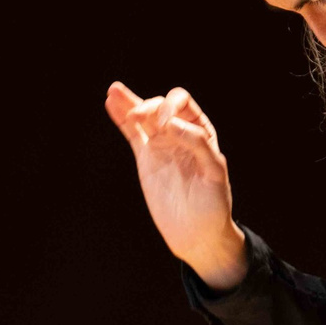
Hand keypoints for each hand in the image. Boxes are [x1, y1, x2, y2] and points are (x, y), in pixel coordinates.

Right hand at [104, 82, 247, 288]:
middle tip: (139, 118)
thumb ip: (198, 144)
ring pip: (143, 117)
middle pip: (160, 106)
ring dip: (130, 102)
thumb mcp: (215, 172)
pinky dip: (121, 119)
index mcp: (201, 132)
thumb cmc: (214, 205)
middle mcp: (180, 135)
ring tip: (113, 90)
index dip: (171, 107)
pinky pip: (132, 134)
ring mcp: (161, 146)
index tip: (166, 126)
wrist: (197, 234)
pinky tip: (111, 102)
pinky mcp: (146, 160)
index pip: (183, 105)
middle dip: (149, 107)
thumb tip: (171, 124)